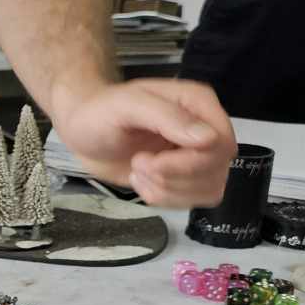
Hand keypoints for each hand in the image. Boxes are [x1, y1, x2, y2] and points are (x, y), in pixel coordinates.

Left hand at [50, 79, 236, 207]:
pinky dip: (164, 199)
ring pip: (208, 189)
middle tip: (139, 163)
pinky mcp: (184, 178)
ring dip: (167, 190)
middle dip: (172, 176)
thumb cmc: (100, 112)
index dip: (191, 162)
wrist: (82, 132)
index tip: (154, 162)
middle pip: (216, 169)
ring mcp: (197, 155)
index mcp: (198, 103)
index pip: (221, 142)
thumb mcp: (126, 106)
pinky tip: (143, 181)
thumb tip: (207, 138)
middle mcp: (205, 128)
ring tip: (139, 170)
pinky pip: (193, 201)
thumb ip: (166, 117)